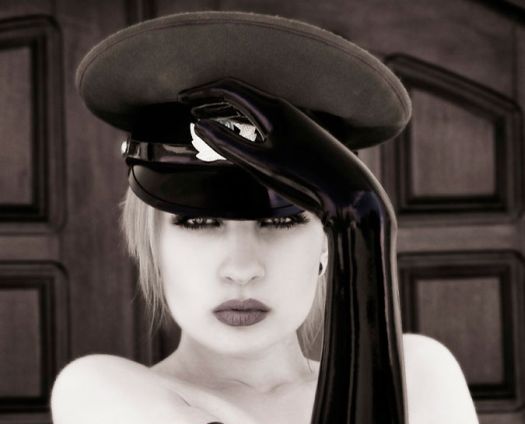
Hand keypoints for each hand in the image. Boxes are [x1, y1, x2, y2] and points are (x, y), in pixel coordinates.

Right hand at [179, 78, 392, 224]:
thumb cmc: (306, 179)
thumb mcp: (261, 164)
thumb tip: (199, 126)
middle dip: (212, 99)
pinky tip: (240, 138)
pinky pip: (266, 122)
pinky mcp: (303, 138)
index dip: (202, 91)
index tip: (181, 99)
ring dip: (227, 112)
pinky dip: (245, 125)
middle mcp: (285, 110)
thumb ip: (228, 144)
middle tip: (189, 106)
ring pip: (254, 109)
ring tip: (207, 120)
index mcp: (273, 109)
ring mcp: (296, 123)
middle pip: (241, 94)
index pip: (229, 88)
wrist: (350, 194)